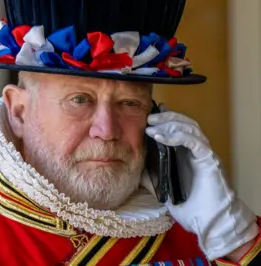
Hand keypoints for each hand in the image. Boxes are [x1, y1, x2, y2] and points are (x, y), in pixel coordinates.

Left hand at [143, 104, 258, 259]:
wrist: (207, 221)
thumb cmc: (187, 205)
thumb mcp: (160, 186)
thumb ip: (149, 174)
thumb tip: (131, 165)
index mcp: (185, 154)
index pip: (177, 128)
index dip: (164, 120)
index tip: (147, 117)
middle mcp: (195, 150)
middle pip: (184, 123)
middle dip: (166, 118)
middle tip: (148, 118)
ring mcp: (203, 153)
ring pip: (190, 128)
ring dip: (170, 124)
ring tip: (152, 125)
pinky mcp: (209, 159)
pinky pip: (194, 142)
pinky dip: (178, 136)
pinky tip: (162, 137)